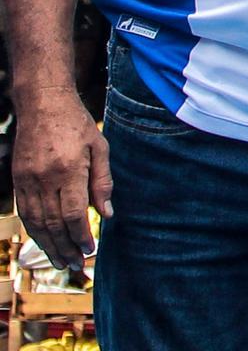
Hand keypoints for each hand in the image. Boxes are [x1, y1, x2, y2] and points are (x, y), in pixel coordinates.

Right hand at [12, 87, 111, 270]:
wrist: (42, 104)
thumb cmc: (77, 124)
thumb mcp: (100, 147)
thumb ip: (103, 182)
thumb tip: (107, 214)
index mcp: (69, 170)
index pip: (73, 213)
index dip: (81, 236)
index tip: (89, 250)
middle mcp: (45, 178)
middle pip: (53, 223)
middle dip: (64, 247)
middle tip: (74, 265)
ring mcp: (27, 180)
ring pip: (36, 221)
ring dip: (48, 245)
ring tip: (59, 261)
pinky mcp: (18, 179)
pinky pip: (25, 212)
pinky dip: (35, 230)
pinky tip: (44, 241)